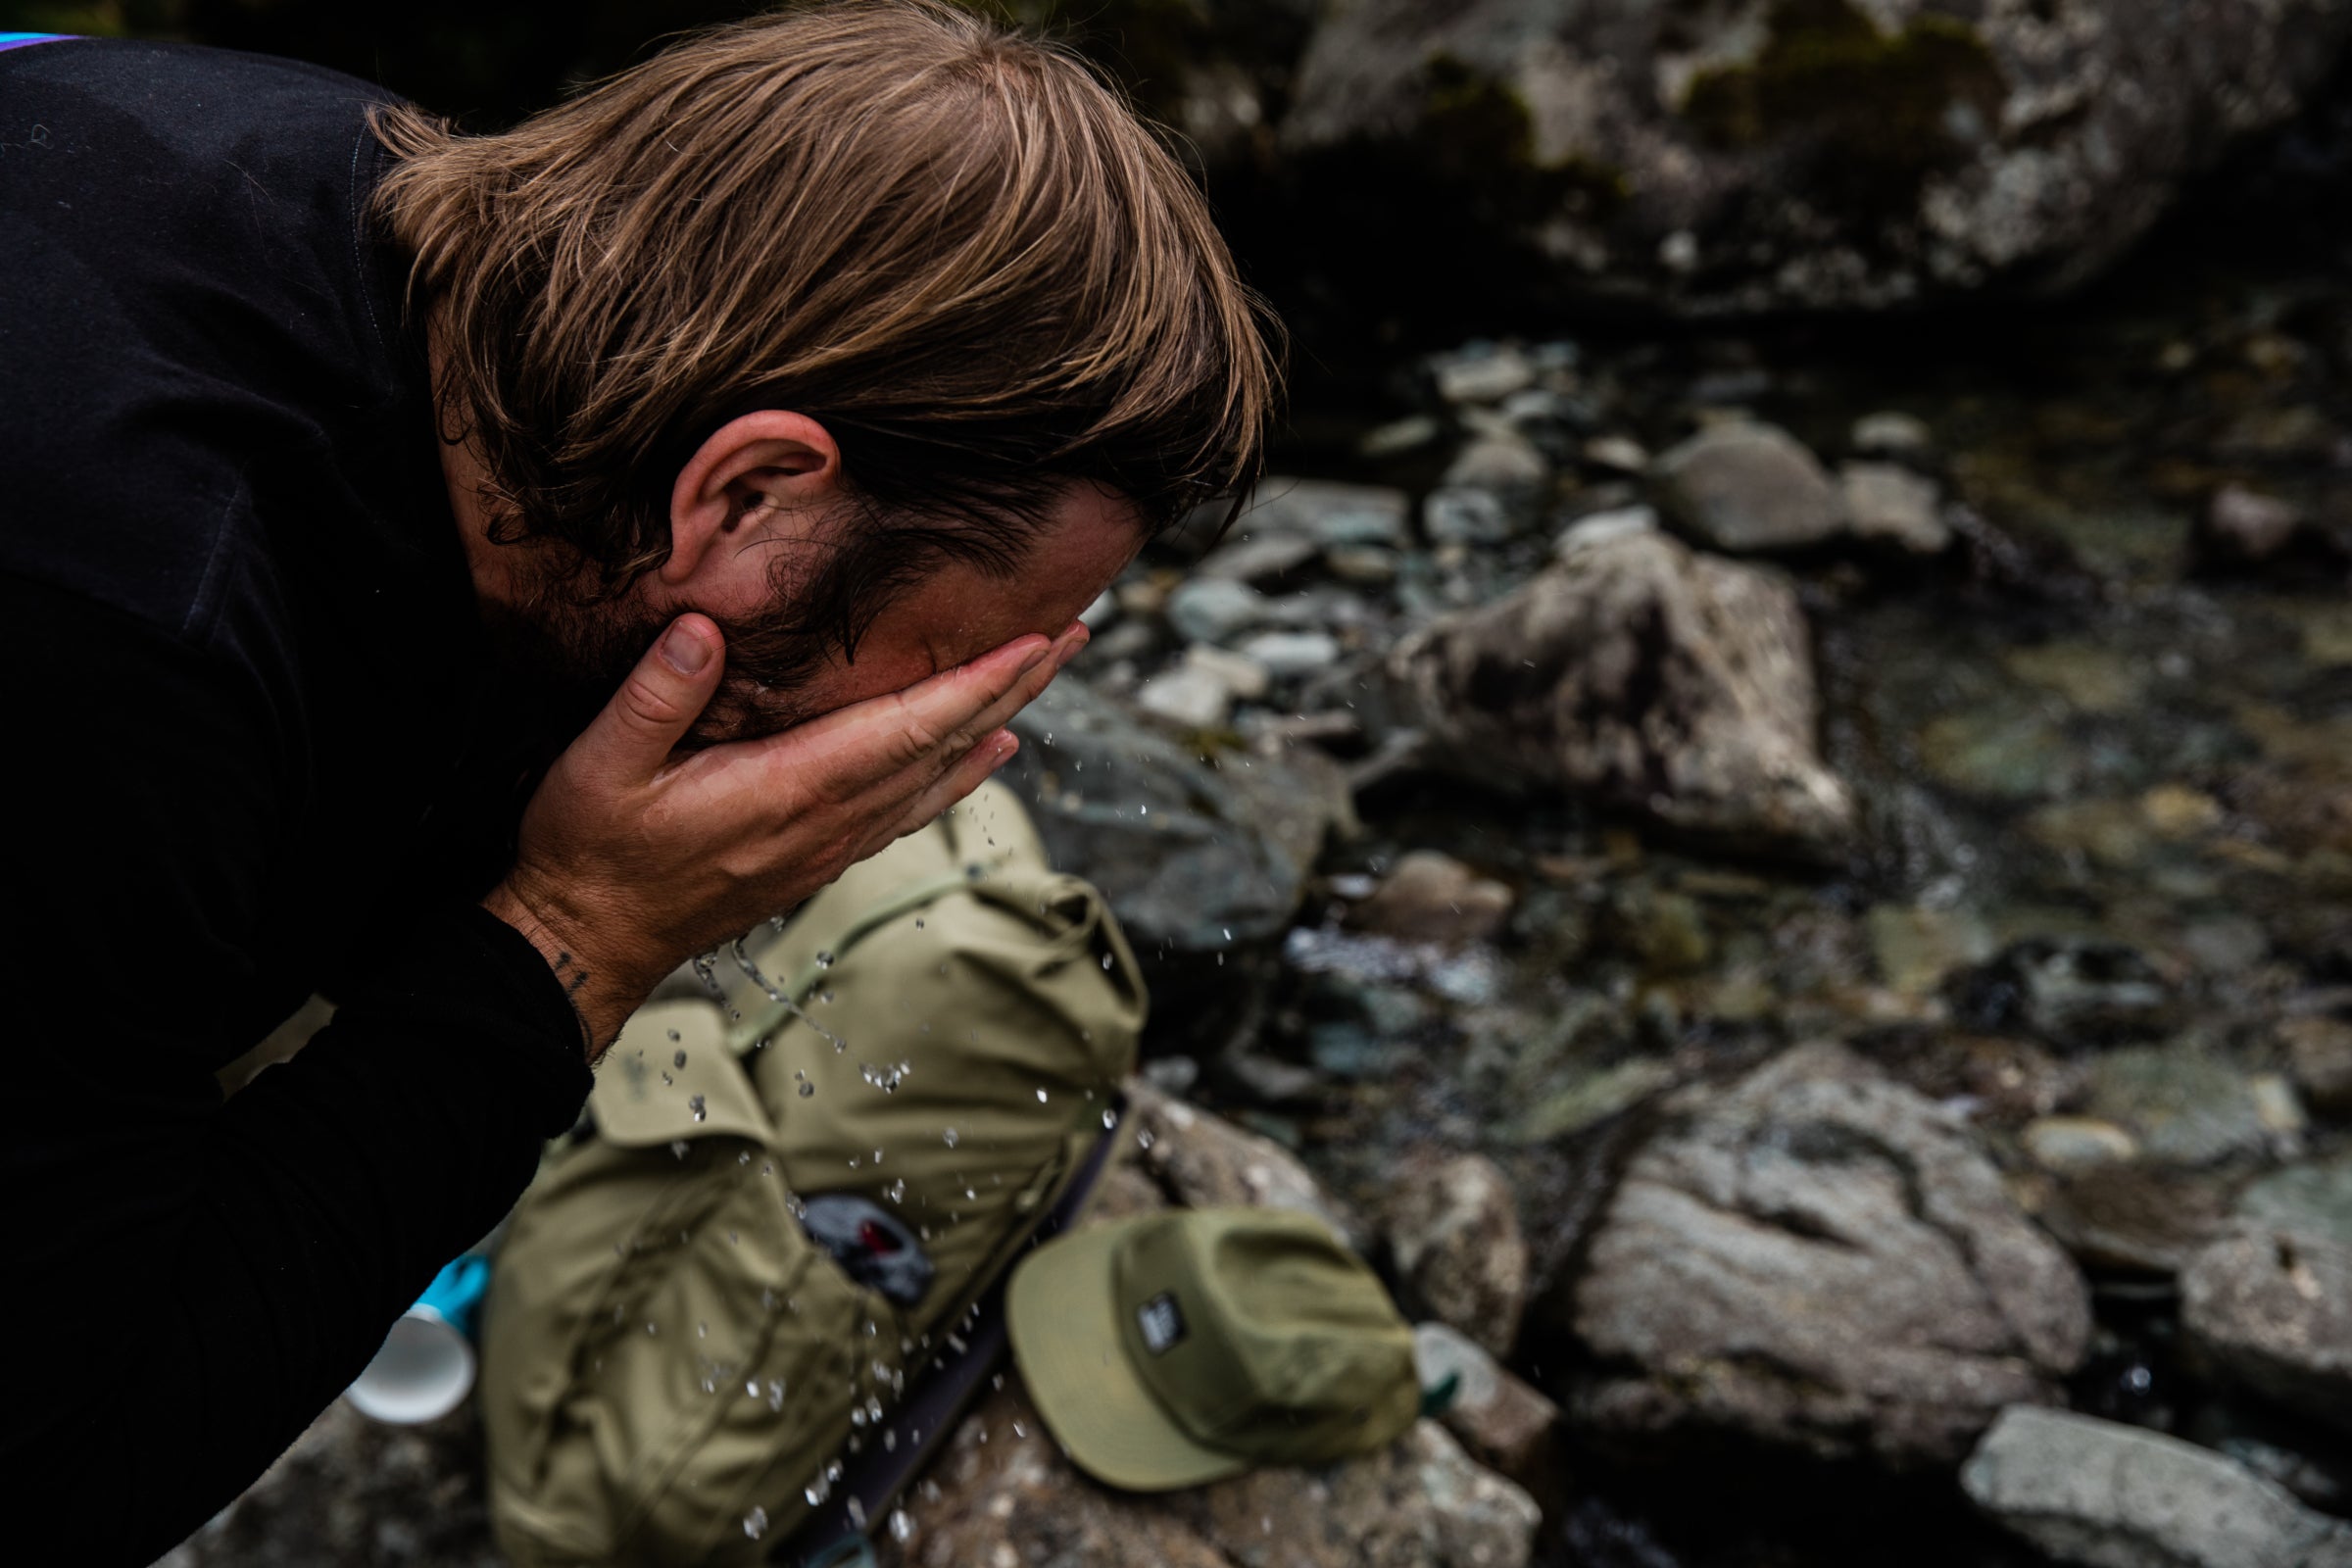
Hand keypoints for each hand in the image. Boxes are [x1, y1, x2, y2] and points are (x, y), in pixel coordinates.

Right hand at [483, 613, 1084, 1056]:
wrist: (587, 943)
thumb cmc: (589, 852)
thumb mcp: (599, 766)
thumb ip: (654, 697)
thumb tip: (702, 630)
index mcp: (788, 790)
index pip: (908, 728)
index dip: (976, 684)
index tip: (1034, 641)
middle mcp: (827, 820)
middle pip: (945, 747)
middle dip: (1015, 688)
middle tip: (1075, 635)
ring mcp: (830, 844)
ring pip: (939, 778)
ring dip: (998, 722)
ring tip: (1045, 675)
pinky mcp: (819, 855)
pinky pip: (912, 807)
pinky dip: (959, 773)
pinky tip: (986, 753)